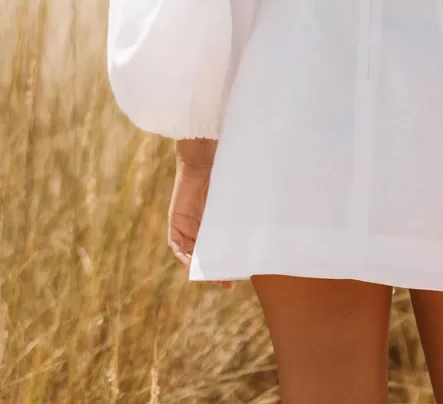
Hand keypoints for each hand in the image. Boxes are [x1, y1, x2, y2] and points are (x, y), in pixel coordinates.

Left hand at [168, 139, 229, 285]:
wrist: (202, 157)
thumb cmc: (222, 174)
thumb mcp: (233, 200)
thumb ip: (240, 213)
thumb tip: (266, 228)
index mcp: (214, 221)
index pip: (219, 247)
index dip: (226, 263)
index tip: (238, 276)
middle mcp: (200, 225)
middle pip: (205, 254)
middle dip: (214, 270)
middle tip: (226, 284)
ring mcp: (187, 224)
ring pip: (191, 253)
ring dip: (199, 266)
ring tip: (212, 277)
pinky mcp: (176, 221)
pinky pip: (176, 245)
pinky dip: (183, 255)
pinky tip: (192, 263)